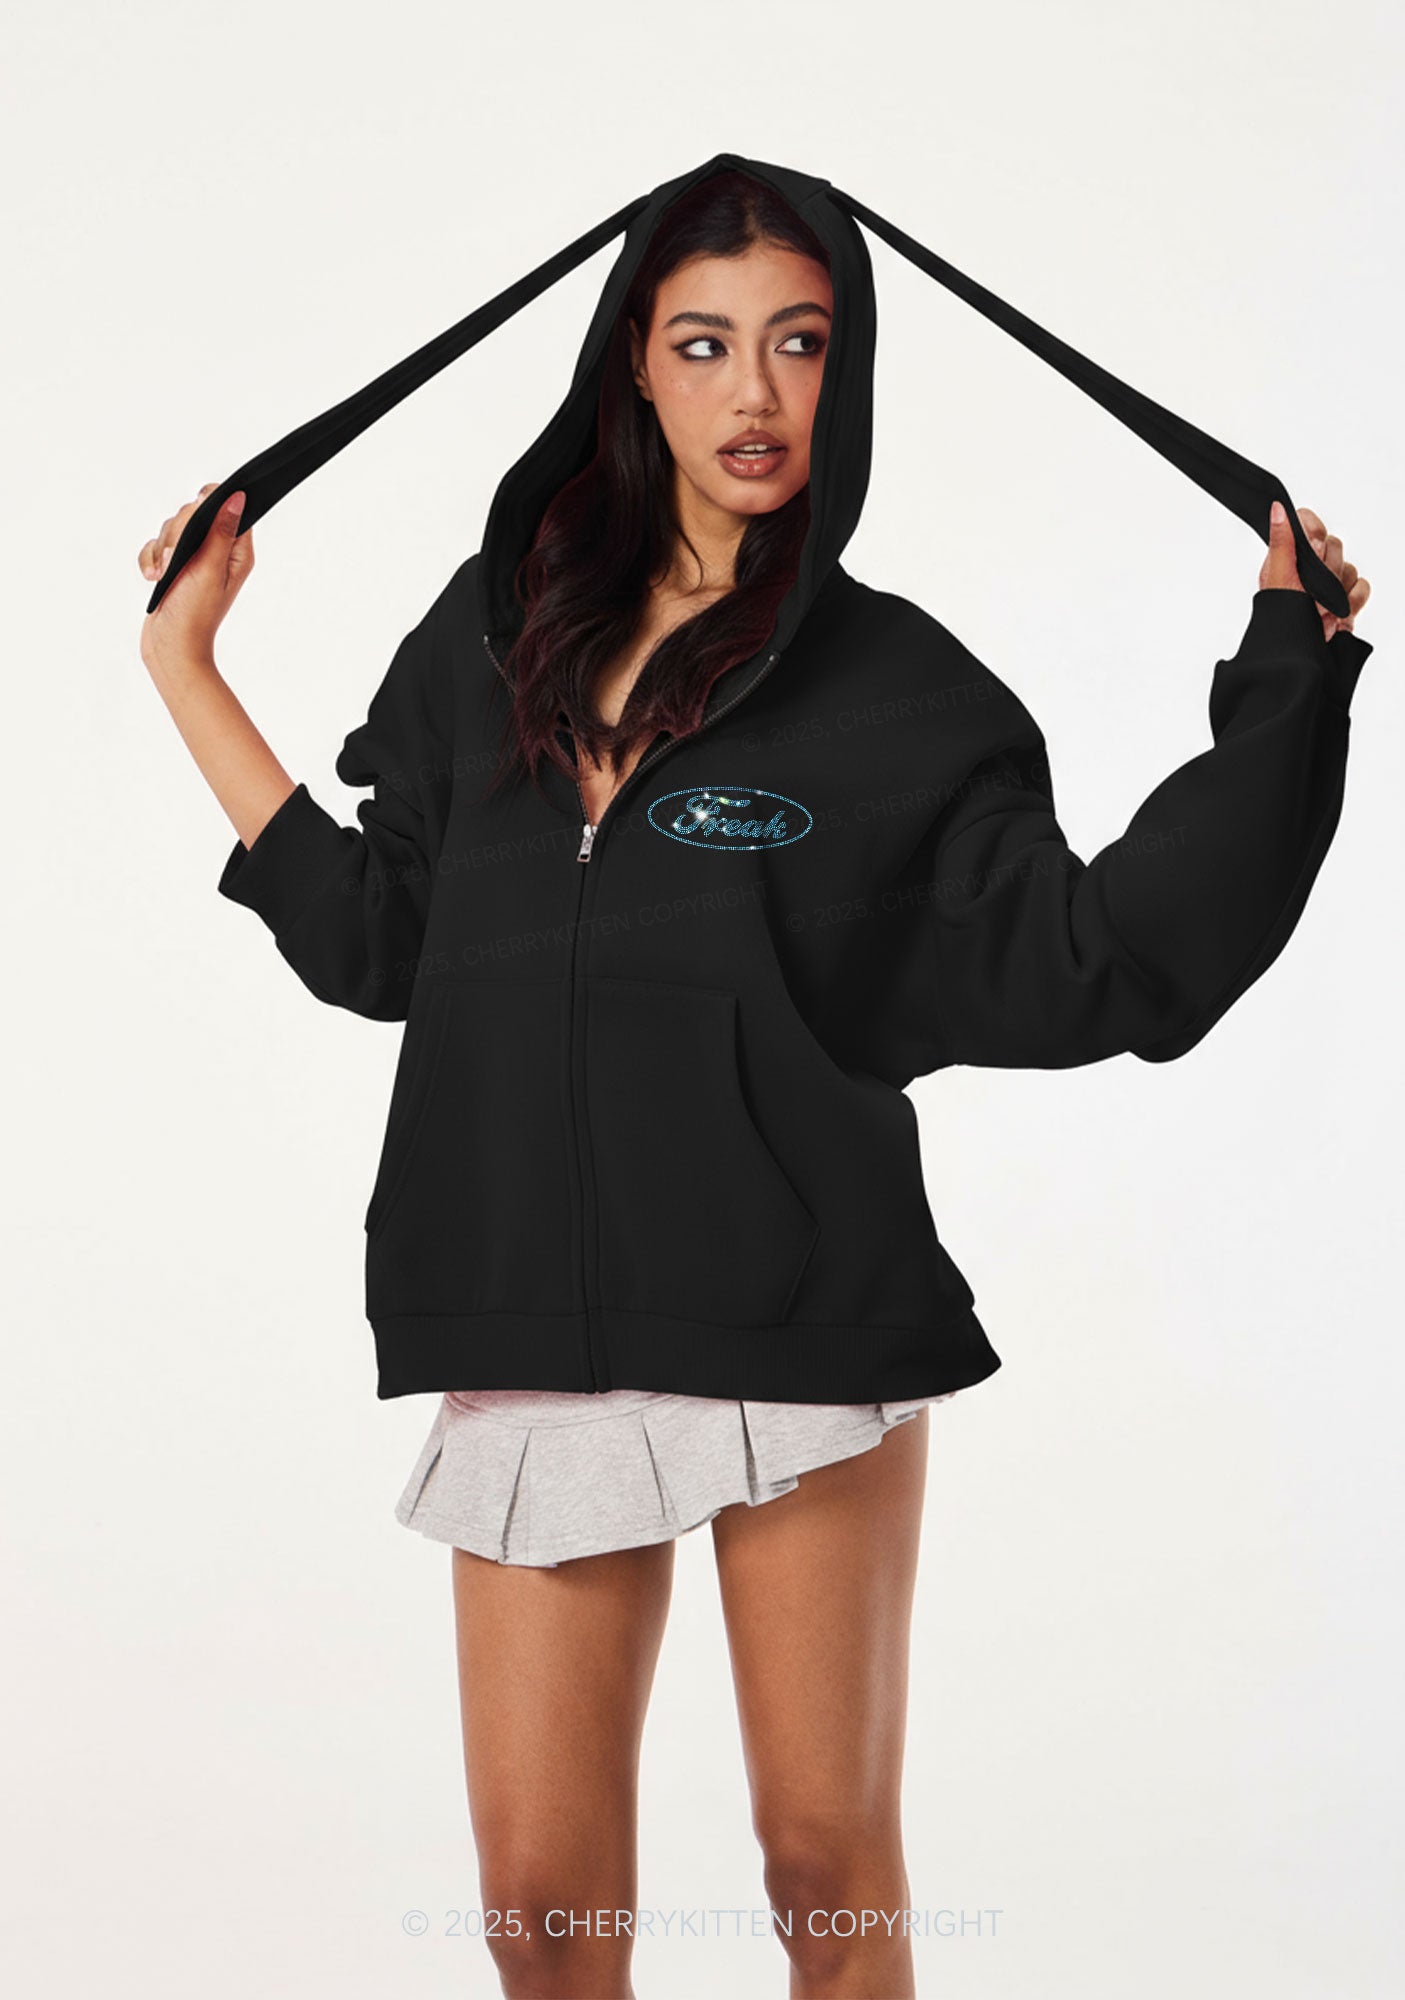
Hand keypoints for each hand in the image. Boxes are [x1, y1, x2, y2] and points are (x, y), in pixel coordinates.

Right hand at [138, 483, 253, 673]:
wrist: (171, 647)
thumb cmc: (196, 615)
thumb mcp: (210, 570)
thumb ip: (220, 532)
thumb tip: (236, 498)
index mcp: (236, 551)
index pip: (228, 507)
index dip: (209, 504)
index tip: (194, 518)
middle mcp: (217, 551)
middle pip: (193, 513)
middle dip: (177, 532)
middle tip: (174, 560)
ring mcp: (193, 557)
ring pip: (171, 527)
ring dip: (161, 549)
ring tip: (163, 575)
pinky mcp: (172, 565)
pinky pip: (155, 544)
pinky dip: (149, 559)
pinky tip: (152, 578)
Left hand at [1260, 501, 1369, 643]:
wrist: (1297, 655)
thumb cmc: (1280, 618)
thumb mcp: (1277, 576)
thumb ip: (1281, 541)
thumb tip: (1276, 508)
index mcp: (1291, 556)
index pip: (1308, 523)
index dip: (1315, 534)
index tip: (1313, 550)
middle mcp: (1313, 565)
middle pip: (1335, 545)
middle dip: (1325, 573)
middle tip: (1311, 593)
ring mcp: (1332, 582)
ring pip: (1350, 568)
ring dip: (1336, 593)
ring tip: (1318, 612)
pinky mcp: (1348, 598)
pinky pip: (1363, 587)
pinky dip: (1352, 603)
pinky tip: (1335, 616)